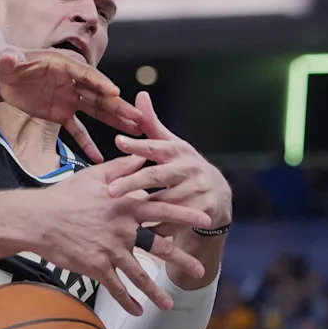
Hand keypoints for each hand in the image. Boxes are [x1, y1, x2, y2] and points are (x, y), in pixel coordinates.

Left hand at [0, 48, 142, 162]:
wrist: (3, 75)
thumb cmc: (6, 62)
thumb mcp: (5, 60)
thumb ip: (9, 60)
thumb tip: (8, 59)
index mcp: (63, 65)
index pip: (86, 74)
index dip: (100, 83)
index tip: (116, 93)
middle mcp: (71, 82)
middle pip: (99, 94)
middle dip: (119, 106)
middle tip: (139, 117)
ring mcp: (69, 99)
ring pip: (96, 111)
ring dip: (115, 121)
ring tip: (135, 132)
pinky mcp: (61, 114)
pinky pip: (77, 130)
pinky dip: (87, 143)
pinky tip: (99, 157)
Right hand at [34, 156, 211, 315]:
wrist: (39, 219)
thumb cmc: (65, 195)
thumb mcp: (95, 175)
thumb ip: (122, 166)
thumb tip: (142, 156)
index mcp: (126, 206)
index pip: (163, 210)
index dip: (185, 214)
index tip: (205, 220)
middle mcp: (123, 230)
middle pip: (159, 247)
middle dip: (182, 260)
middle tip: (199, 270)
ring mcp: (111, 251)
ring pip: (140, 275)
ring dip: (155, 291)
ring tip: (169, 304)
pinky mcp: (96, 267)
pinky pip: (116, 288)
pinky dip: (128, 301)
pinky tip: (138, 311)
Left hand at [107, 92, 231, 233]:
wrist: (218, 195)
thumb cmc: (183, 167)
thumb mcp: (170, 145)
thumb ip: (151, 124)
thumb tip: (140, 96)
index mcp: (177, 150)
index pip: (155, 145)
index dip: (137, 144)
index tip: (118, 142)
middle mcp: (189, 168)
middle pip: (156, 176)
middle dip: (132, 183)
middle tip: (109, 191)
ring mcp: (198, 190)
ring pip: (163, 201)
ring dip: (142, 209)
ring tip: (117, 214)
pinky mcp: (204, 211)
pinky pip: (173, 222)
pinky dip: (156, 228)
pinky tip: (138, 232)